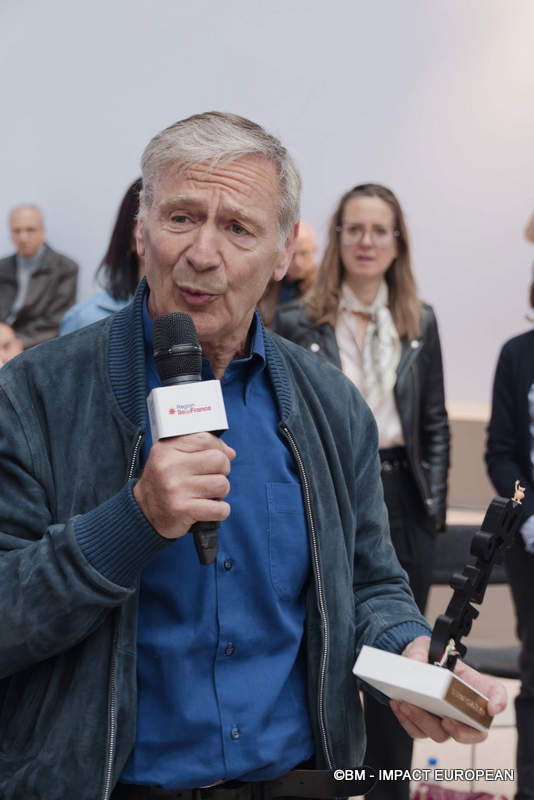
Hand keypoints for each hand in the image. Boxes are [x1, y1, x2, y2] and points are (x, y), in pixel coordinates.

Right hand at [133, 432, 235, 539]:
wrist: (143, 512)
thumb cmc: (164, 482)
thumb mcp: (174, 457)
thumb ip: (201, 449)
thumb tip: (230, 453)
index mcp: (168, 448)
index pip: (207, 439)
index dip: (217, 450)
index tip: (211, 461)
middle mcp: (170, 466)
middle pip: (220, 461)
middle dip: (221, 472)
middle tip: (209, 479)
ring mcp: (175, 488)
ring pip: (222, 485)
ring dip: (220, 493)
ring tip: (205, 494)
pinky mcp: (182, 510)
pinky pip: (220, 509)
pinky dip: (220, 511)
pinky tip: (208, 509)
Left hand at [390, 635, 506, 743]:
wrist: (407, 663)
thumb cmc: (425, 655)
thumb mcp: (423, 645)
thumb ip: (420, 651)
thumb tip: (415, 664)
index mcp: (470, 683)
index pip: (494, 693)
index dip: (498, 702)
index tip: (492, 708)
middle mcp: (461, 707)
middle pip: (474, 731)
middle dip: (462, 731)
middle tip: (446, 720)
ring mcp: (444, 719)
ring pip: (441, 734)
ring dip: (424, 722)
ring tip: (407, 704)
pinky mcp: (424, 725)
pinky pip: (418, 732)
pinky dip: (408, 721)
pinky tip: (398, 705)